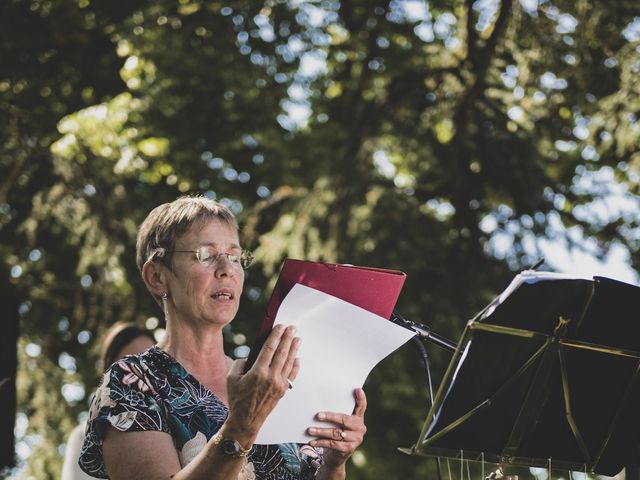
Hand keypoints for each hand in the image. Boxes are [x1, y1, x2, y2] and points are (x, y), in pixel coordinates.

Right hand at [225, 324, 300, 443]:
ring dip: (294, 349)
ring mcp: (279, 384)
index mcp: (257, 372)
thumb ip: (241, 362)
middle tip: (292, 328)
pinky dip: (295, 366)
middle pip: (282, 353)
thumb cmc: (237, 399)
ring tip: (297, 339)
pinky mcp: (283, 391)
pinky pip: (292, 375)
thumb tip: (252, 355)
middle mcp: (271, 377)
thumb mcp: (231, 378)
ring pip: (289, 362)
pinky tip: (297, 358)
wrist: (246, 421)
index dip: (276, 336)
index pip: (269, 348)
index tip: (280, 327)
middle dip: (287, 338)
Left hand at [307, 388, 367, 469]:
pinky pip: (333, 444)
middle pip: (344, 420)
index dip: (361, 398)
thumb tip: (320, 402)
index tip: (357, 389)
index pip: (361, 406)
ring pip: (336, 433)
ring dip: (321, 431)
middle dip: (330, 417)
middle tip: (317, 415)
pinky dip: (321, 442)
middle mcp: (360, 427)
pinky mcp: (349, 448)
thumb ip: (337, 412)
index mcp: (358, 417)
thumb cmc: (337, 432)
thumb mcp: (339, 422)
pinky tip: (312, 441)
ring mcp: (356, 439)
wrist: (338, 455)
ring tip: (310, 430)